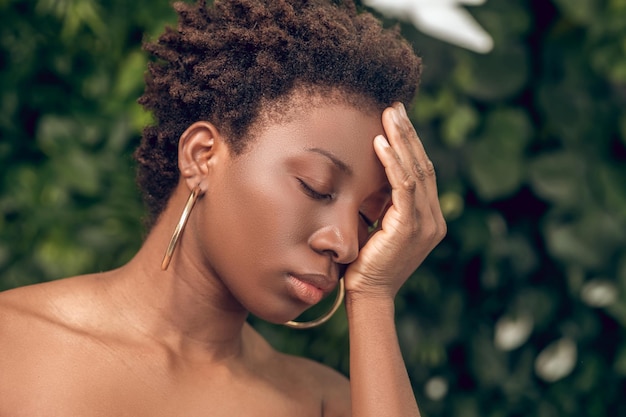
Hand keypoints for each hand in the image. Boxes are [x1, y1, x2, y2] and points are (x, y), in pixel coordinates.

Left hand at [344, 102, 445, 298]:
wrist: (368, 296)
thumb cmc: (366, 265)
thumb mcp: (379, 229)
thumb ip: (385, 206)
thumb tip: (375, 179)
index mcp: (429, 219)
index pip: (422, 173)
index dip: (411, 145)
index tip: (396, 120)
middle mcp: (433, 219)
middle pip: (423, 166)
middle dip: (408, 134)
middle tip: (395, 107)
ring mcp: (425, 223)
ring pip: (416, 171)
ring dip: (401, 140)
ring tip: (389, 115)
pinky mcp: (410, 227)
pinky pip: (402, 186)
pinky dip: (392, 163)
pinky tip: (380, 143)